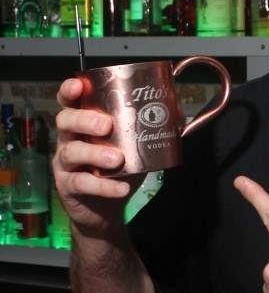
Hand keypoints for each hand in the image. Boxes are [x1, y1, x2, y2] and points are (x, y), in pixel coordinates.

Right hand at [54, 76, 137, 236]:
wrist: (107, 207)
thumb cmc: (119, 169)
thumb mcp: (134, 147)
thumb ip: (150, 130)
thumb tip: (178, 114)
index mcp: (82, 123)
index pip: (69, 101)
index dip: (69, 90)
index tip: (79, 85)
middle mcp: (69, 139)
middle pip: (65, 121)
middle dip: (84, 120)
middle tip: (106, 126)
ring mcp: (65, 164)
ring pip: (71, 152)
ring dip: (95, 153)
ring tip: (117, 159)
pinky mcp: (68, 187)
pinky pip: (82, 184)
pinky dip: (103, 186)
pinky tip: (120, 188)